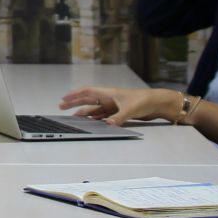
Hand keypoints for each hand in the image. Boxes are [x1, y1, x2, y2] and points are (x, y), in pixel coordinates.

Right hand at [59, 86, 178, 124]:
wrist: (156, 103)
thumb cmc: (143, 101)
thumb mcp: (130, 109)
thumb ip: (118, 118)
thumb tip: (108, 125)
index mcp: (109, 93)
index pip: (87, 92)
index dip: (75, 95)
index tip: (64, 98)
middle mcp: (108, 98)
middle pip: (87, 100)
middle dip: (74, 102)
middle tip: (61, 106)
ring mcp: (112, 105)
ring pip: (93, 109)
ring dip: (83, 112)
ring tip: (73, 117)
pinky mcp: (117, 112)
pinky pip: (101, 115)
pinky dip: (94, 118)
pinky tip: (88, 122)